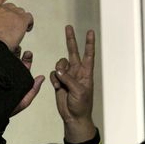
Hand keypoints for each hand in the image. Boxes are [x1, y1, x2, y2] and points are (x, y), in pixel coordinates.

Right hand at [0, 0, 33, 51]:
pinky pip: (29, 18)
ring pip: (21, 12)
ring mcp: (12, 13)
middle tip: (15, 26)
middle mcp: (1, 9)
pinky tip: (28, 29)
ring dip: (22, 20)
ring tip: (21, 30)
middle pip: (12, 7)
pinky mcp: (21, 19)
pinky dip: (30, 23)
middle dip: (15, 14)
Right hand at [11, 50, 44, 115]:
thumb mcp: (23, 101)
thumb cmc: (6, 111)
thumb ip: (33, 90)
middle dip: (17, 54)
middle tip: (20, 47)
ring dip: (7, 53)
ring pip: (3, 61)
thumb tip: (42, 78)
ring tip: (10, 46)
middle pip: (13, 62)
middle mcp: (7, 78)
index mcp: (16, 82)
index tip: (29, 53)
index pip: (23, 68)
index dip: (26, 60)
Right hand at [51, 25, 95, 142]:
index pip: (88, 55)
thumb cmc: (81, 105)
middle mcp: (77, 72)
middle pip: (73, 52)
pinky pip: (54, 74)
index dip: (89, 43)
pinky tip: (58, 87)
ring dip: (59, 71)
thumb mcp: (79, 91)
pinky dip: (54, 79)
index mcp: (86, 73)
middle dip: (70, 40)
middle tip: (69, 27)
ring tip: (61, 83)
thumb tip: (58, 70)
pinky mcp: (59, 81)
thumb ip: (68, 79)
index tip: (90, 32)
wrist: (73, 117)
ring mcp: (68, 76)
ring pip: (60, 64)